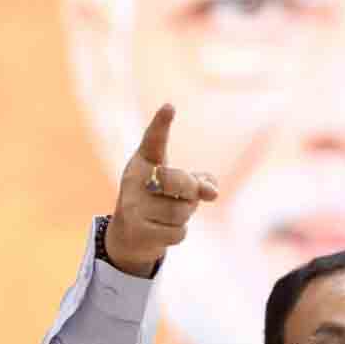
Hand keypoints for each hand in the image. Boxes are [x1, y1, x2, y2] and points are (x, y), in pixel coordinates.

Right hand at [105, 104, 219, 276]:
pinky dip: (178, 233)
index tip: (170, 107)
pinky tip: (162, 230)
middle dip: (190, 192)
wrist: (132, 236)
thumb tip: (212, 192)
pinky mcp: (136, 230)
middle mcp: (134, 179)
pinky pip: (178, 232)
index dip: (161, 124)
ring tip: (169, 215)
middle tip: (184, 196)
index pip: (154, 140)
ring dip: (184, 216)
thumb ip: (200, 182)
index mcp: (145, 161)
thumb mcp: (180, 187)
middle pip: (179, 181)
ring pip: (181, 212)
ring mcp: (132, 205)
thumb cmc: (161, 201)